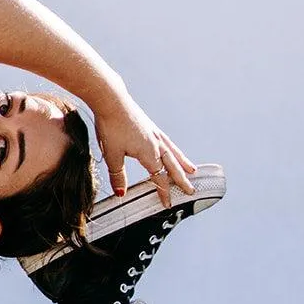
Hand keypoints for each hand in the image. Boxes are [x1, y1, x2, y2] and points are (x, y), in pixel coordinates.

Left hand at [93, 92, 195, 207]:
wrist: (111, 99)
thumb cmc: (111, 126)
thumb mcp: (112, 154)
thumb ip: (118, 175)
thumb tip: (121, 194)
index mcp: (149, 154)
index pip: (160, 178)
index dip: (164, 192)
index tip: (168, 204)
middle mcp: (156, 144)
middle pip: (172, 166)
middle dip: (181, 180)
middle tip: (191, 190)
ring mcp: (154, 133)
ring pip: (173, 152)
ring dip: (183, 163)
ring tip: (192, 170)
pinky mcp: (150, 125)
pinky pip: (167, 141)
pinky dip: (173, 148)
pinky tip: (171, 148)